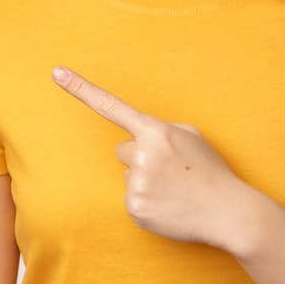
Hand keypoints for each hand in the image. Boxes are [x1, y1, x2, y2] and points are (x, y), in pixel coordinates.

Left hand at [51, 65, 255, 250]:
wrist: (228, 211)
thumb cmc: (211, 172)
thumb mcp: (194, 138)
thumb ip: (163, 131)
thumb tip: (140, 140)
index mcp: (157, 132)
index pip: (112, 106)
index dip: (81, 89)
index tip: (56, 72)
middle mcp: (142, 155)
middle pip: (123, 150)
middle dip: (141, 158)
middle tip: (172, 171)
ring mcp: (136, 182)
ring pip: (127, 176)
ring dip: (145, 181)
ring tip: (175, 190)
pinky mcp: (134, 207)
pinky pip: (130, 199)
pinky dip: (147, 202)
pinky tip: (169, 205)